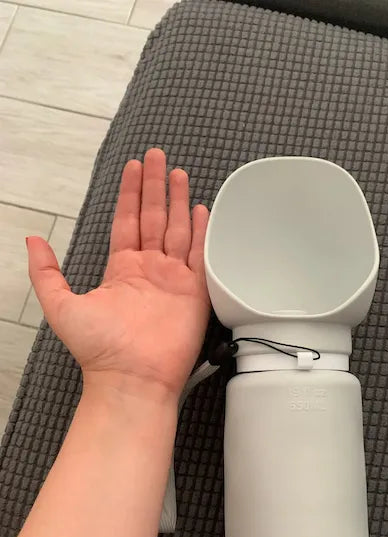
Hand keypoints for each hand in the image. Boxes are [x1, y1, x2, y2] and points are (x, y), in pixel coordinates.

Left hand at [27, 148, 210, 400]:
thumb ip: (46, 271)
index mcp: (122, 269)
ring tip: (178, 173)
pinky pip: (200, 256)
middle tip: (156, 157)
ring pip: (177, 230)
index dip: (130, 194)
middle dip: (154, 187)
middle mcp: (149, 269)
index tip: (133, 168)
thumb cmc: (98, 347)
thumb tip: (33, 239)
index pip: (127, 221)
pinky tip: (202, 210)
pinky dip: (201, 232)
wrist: (131, 377)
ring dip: (178, 201)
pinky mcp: (195, 292)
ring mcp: (173, 279)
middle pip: (154, 218)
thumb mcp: (60, 306)